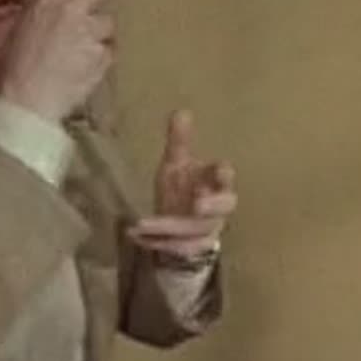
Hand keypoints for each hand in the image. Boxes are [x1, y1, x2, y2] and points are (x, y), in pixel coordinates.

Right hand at [0, 0, 130, 121]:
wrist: (26, 103)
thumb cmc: (15, 69)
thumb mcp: (22, 29)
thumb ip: (44, 13)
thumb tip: (59, 5)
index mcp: (47, 1)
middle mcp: (71, 11)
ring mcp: (89, 33)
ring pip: (106, 27)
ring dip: (97, 38)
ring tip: (75, 60)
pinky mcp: (101, 56)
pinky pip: (106, 54)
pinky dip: (98, 62)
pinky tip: (79, 74)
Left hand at [127, 110, 237, 257]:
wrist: (178, 224)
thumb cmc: (181, 188)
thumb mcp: (176, 164)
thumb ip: (179, 142)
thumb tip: (181, 111)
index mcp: (214, 182)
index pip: (225, 175)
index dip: (223, 174)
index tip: (220, 169)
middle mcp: (216, 207)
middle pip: (225, 207)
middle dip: (213, 206)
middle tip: (197, 205)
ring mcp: (207, 229)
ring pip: (196, 231)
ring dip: (169, 228)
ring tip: (141, 224)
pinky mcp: (194, 247)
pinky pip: (179, 249)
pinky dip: (157, 244)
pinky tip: (135, 237)